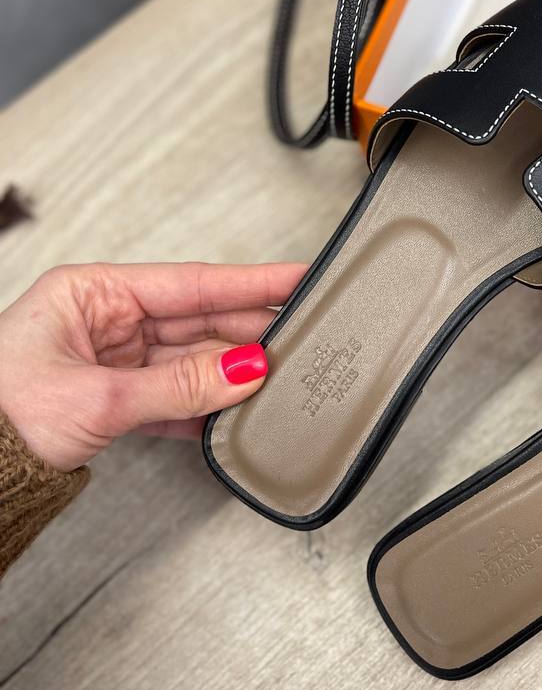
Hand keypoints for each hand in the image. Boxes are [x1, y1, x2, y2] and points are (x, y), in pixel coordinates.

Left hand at [0, 261, 306, 470]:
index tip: (299, 278)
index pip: (192, 282)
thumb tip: (246, 370)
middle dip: (247, 335)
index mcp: (92, 293)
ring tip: (274, 381)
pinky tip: (233, 412)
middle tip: (302, 341)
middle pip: (197, 321)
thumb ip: (180, 386)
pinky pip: (174, 396)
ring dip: (229, 376)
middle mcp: (105, 320)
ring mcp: (112, 359)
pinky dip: (202, 408)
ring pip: (190, 361)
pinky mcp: (115, 398)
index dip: (251, 282)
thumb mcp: (98, 398)